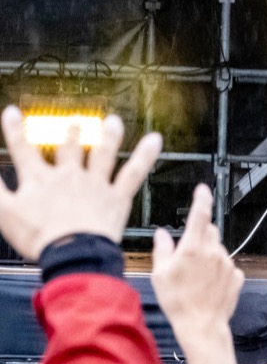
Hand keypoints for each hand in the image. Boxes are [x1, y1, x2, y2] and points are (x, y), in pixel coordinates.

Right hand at [0, 107, 161, 259]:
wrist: (73, 251)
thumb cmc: (40, 236)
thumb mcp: (4, 212)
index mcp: (40, 180)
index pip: (23, 149)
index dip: (16, 130)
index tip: (14, 112)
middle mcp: (69, 176)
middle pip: (69, 149)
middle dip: (70, 134)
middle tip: (74, 121)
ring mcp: (95, 184)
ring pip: (103, 153)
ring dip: (108, 136)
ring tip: (113, 121)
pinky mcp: (116, 196)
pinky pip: (134, 171)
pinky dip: (146, 154)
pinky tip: (155, 140)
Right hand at [151, 184, 244, 345]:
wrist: (202, 326)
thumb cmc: (178, 302)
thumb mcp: (160, 275)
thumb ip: (162, 250)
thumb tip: (162, 234)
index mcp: (193, 248)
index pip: (200, 214)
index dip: (202, 199)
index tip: (203, 190)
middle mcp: (213, 251)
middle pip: (209, 231)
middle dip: (200, 235)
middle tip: (187, 254)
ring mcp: (227, 263)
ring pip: (218, 249)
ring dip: (208, 255)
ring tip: (196, 277)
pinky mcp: (237, 275)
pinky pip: (227, 266)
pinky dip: (218, 270)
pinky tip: (208, 285)